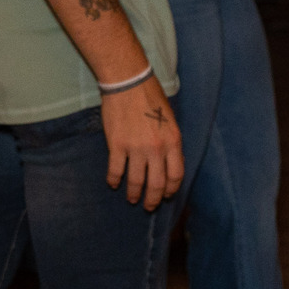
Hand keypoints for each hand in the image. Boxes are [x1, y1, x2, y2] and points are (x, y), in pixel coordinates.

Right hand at [101, 77, 183, 208]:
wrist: (128, 82)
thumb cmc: (151, 97)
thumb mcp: (171, 120)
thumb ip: (171, 142)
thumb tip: (171, 163)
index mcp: (173, 141)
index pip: (176, 175)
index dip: (171, 189)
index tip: (166, 195)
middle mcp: (157, 149)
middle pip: (157, 184)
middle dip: (153, 200)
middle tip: (149, 206)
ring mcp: (136, 148)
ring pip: (136, 181)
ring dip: (134, 194)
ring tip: (132, 199)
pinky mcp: (117, 145)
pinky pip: (115, 170)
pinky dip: (113, 180)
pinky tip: (113, 183)